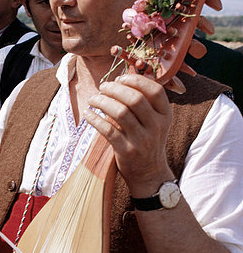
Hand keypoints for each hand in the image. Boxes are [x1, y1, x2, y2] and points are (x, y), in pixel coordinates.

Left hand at [84, 73, 173, 196]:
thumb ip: (144, 103)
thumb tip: (120, 79)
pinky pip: (108, 130)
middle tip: (103, 87)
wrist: (149, 173)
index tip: (120, 79)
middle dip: (115, 89)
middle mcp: (156, 127)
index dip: (136, 81)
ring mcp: (142, 140)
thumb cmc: (147, 140)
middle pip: (135, 99)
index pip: (155, 90)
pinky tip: (88, 114)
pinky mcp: (127, 151)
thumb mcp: (155, 122)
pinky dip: (95, 119)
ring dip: (102, 102)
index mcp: (165, 115)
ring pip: (120, 113)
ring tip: (93, 99)